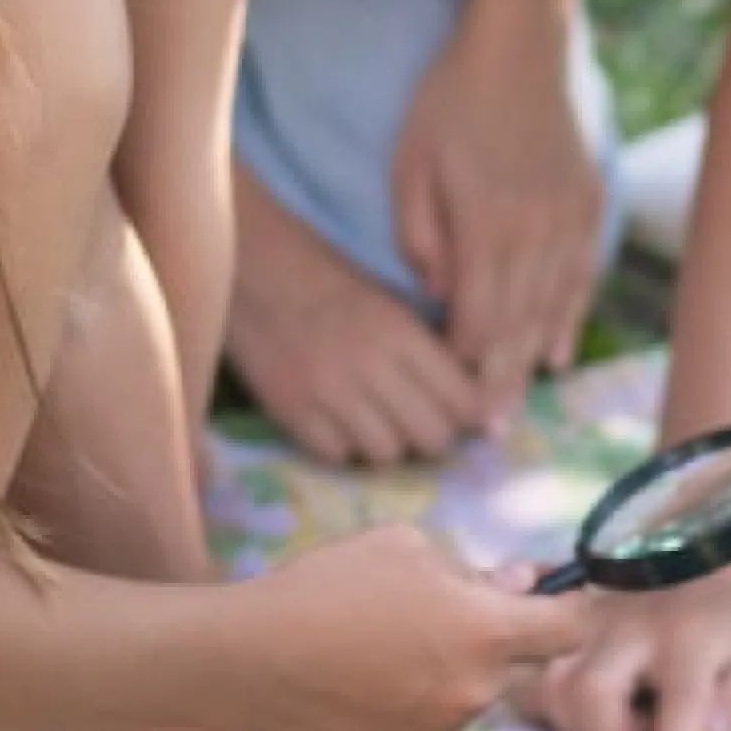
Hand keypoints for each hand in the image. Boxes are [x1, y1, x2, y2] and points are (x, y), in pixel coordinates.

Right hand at [227, 174, 489, 465]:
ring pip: (388, 454)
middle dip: (432, 434)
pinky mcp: (292, 412)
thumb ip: (429, 355)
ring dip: (387, 443)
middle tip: (419, 422)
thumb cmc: (332, 288)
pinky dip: (344, 446)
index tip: (461, 414)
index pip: (462, 401)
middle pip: (432, 437)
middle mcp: (370, 365)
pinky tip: (338, 421)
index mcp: (401, 333)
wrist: (257, 273)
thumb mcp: (391, 307)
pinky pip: (339, 456)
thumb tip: (473, 408)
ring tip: (375, 421)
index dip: (468, 414)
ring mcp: (328, 393)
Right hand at [237, 530, 592, 730]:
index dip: (568, 607)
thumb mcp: (403, 548)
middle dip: (493, 636)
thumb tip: (520, 582)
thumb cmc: (326, 586)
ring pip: (468, 694)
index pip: (570, 627)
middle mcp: (476, 690)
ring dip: (448, 671)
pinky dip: (410, 704)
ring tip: (378, 641)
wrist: (250, 659)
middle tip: (436, 608)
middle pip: (514, 662)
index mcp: (487, 630)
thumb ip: (472, 569)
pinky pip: (428, 725)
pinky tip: (358, 678)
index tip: (554, 597)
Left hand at [392, 18, 605, 428]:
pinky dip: (568, 318)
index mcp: (488, 227)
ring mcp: (569, 221)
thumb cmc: (449, 102)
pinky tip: (556, 354)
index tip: (452, 400)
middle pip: (520, 325)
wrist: (518, 47)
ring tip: (516, 406)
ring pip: (553, 307)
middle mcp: (537, 233)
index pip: (481, 318)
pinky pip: (581, 277)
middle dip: (501, 382)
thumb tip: (441, 295)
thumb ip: (421, 237)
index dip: (467, 364)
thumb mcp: (409, 164)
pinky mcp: (587, 205)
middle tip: (488, 433)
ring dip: (533, 360)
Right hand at [521, 563, 730, 730]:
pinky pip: (532, 670)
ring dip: (575, 720)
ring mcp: (588, 622)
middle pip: (589, 694)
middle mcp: (630, 630)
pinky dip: (545, 700)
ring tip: (610, 714)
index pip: (680, 701)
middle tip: (639, 729)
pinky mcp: (562, 621)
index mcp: (688, 643)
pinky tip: (577, 703)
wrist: (694, 542)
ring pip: (551, 683)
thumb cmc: (727, 619)